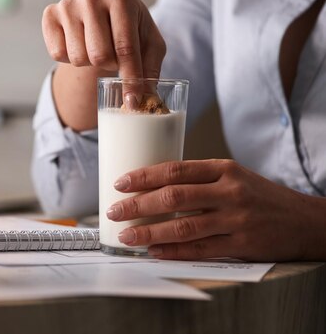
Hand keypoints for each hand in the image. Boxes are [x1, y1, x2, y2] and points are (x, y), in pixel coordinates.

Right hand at [42, 0, 165, 105]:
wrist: (103, 15)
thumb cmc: (129, 30)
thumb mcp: (149, 45)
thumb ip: (150, 70)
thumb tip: (146, 100)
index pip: (125, 47)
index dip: (130, 78)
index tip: (132, 102)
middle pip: (99, 55)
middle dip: (108, 66)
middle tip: (112, 57)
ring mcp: (68, 4)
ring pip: (78, 57)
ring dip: (89, 62)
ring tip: (95, 48)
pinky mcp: (50, 14)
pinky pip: (57, 53)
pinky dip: (69, 58)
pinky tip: (78, 44)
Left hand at [106, 159, 323, 260]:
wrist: (305, 220)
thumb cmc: (260, 196)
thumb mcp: (233, 176)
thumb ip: (199, 180)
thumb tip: (152, 187)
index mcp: (223, 169)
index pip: (175, 169)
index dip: (143, 177)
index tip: (119, 183)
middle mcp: (229, 191)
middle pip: (173, 197)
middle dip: (138, 205)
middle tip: (114, 211)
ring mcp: (236, 220)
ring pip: (183, 227)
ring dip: (150, 232)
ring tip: (127, 235)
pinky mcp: (242, 245)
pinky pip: (200, 250)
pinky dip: (173, 251)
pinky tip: (154, 251)